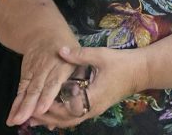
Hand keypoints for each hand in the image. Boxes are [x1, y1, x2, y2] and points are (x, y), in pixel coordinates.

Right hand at [5, 40, 80, 126]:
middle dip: (30, 105)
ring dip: (20, 106)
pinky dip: (16, 103)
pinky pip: (20, 89)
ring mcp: (34, 70)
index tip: (42, 109)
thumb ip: (79, 80)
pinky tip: (12, 116)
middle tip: (23, 119)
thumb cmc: (68, 49)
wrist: (44, 33)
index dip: (47, 95)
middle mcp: (46, 67)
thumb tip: (78, 103)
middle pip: (37, 88)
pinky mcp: (25, 73)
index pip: (54, 81)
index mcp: (63, 64)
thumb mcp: (78, 58)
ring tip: (15, 120)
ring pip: (27, 89)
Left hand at [25, 45, 147, 128]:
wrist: (142, 71)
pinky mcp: (96, 105)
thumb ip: (80, 55)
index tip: (35, 105)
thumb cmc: (122, 63)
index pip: (66, 110)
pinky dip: (62, 116)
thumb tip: (60, 50)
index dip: (49, 109)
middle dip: (47, 118)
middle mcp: (92, 108)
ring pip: (70, 120)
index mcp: (92, 98)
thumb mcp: (101, 55)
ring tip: (36, 118)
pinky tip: (53, 114)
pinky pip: (76, 115)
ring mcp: (95, 109)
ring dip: (53, 119)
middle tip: (29, 116)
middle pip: (66, 120)